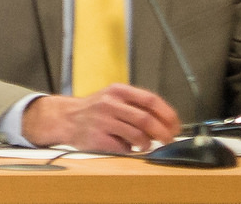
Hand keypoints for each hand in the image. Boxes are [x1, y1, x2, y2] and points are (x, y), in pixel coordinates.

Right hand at [21, 85, 181, 153]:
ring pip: (138, 136)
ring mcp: (103, 121)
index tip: (175, 125)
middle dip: (163, 133)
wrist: (65, 118)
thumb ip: (136, 105)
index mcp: (117, 90)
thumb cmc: (94, 110)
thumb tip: (166, 121)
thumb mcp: (113, 97)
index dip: (167, 114)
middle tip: (167, 140)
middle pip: (146, 119)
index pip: (150, 99)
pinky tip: (125, 146)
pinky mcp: (98, 138)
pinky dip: (129, 149)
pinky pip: (124, 147)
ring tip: (144, 145)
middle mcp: (110, 103)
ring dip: (147, 144)